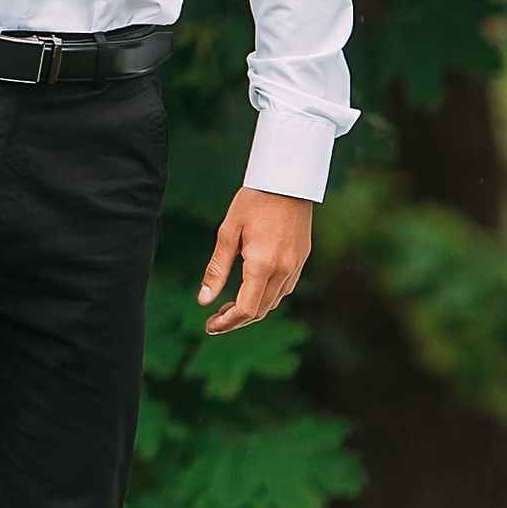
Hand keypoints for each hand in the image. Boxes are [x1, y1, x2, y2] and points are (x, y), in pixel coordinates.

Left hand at [198, 188, 313, 333]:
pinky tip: (252, 288)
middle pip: (260, 311)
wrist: (287, 181)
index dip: (226, 323)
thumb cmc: (253, 201)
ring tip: (229, 306)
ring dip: (252, 309)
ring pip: (273, 302)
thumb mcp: (228, 232)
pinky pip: (285, 288)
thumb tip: (204, 300)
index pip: (246, 310)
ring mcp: (296, 266)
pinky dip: (267, 296)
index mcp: (263, 265)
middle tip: (215, 321)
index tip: (209, 326)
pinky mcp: (302, 259)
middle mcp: (283, 271)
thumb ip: (217, 268)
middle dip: (236, 321)